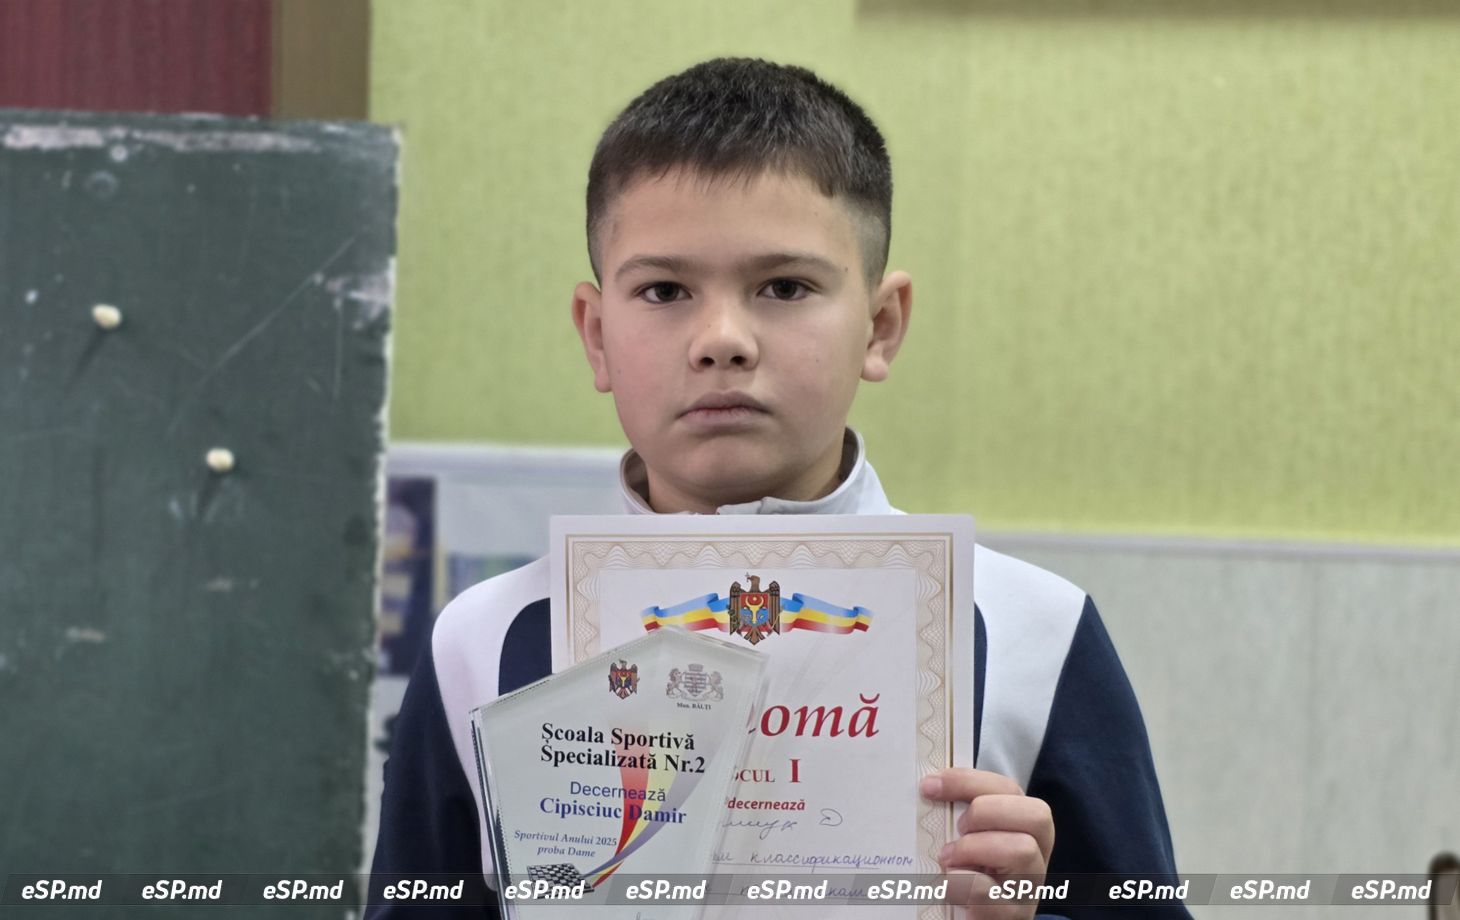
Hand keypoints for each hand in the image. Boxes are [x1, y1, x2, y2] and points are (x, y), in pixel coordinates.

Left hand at [920, 768, 1053, 919]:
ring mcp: (1029, 887)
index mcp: (1024, 827)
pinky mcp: (1012, 915)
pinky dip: (965, 884)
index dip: (968, 781)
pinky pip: (992, 893)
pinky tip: (948, 885)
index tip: (929, 786)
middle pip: (1036, 814)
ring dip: (975, 848)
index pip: (1009, 788)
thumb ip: (960, 815)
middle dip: (986, 811)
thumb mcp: (968, 839)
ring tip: (948, 859)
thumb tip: (928, 787)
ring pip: (1023, 850)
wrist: (969, 917)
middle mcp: (1036, 854)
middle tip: (957, 828)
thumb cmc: (967, 875)